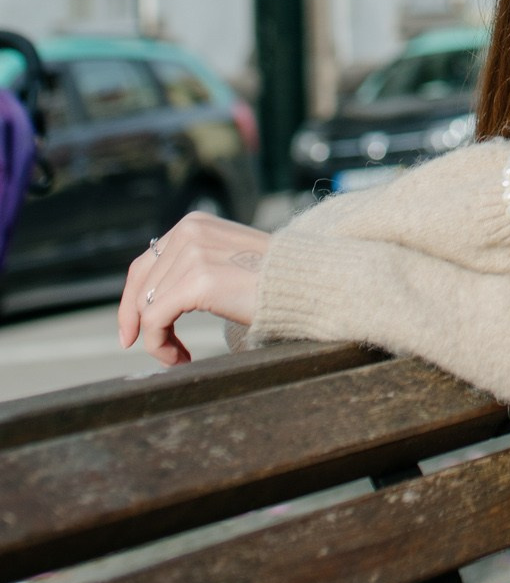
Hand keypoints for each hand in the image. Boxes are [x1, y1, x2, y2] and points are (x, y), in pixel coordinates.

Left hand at [119, 211, 268, 365]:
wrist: (304, 283)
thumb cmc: (270, 281)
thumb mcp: (222, 260)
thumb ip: (189, 267)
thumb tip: (149, 302)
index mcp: (194, 224)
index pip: (144, 265)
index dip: (130, 303)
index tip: (132, 335)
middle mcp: (189, 231)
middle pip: (140, 288)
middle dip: (144, 326)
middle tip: (164, 353)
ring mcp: (193, 253)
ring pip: (147, 308)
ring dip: (158, 341)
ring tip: (180, 357)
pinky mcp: (197, 280)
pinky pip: (156, 320)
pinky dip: (160, 346)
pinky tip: (181, 358)